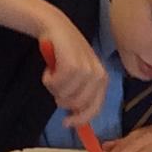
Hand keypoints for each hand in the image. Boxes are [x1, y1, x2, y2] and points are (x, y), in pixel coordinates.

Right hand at [36, 10, 106, 128]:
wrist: (56, 27)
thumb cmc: (66, 53)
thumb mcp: (79, 75)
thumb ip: (80, 94)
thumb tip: (75, 118)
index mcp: (103, 80)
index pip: (95, 108)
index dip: (80, 119)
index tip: (66, 124)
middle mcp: (98, 76)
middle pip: (76, 105)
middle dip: (61, 99)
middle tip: (55, 84)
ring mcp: (87, 70)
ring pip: (64, 95)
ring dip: (53, 87)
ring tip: (53, 72)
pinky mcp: (73, 65)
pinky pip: (56, 85)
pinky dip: (48, 79)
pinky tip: (49, 68)